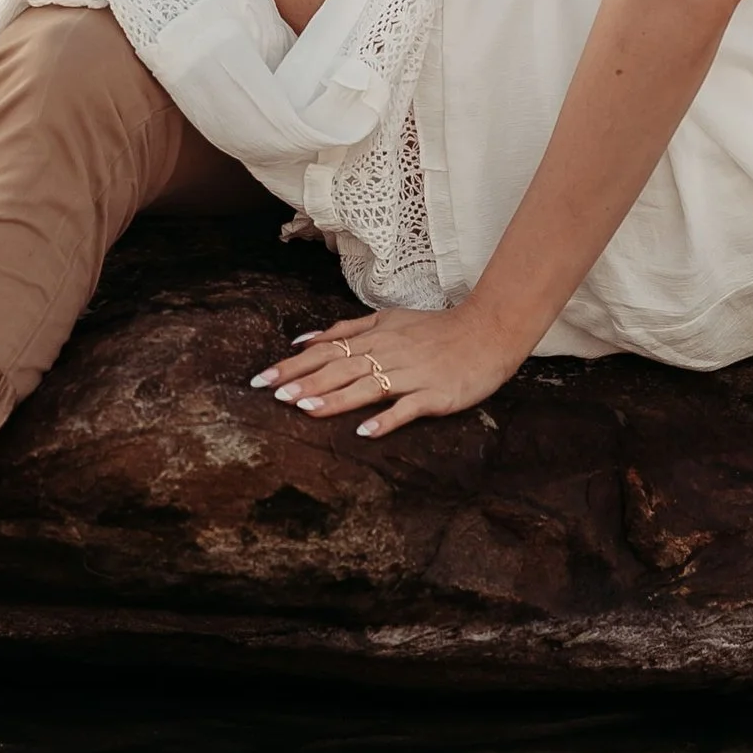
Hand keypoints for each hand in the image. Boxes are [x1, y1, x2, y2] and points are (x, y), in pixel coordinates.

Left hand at [250, 301, 521, 438]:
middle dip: (304, 382)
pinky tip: (364, 433)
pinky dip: (385, 419)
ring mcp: (411, 374)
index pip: (326, 350)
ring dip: (334, 398)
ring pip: (366, 385)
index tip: (264, 378)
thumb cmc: (436, 329)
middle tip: (273, 396)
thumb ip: (348, 329)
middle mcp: (388, 352)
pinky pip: (406, 407)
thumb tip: (304, 340)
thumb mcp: (389, 319)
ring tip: (305, 410)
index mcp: (375, 336)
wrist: (488, 332)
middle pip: (339, 367)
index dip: (294, 365)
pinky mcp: (434, 394)